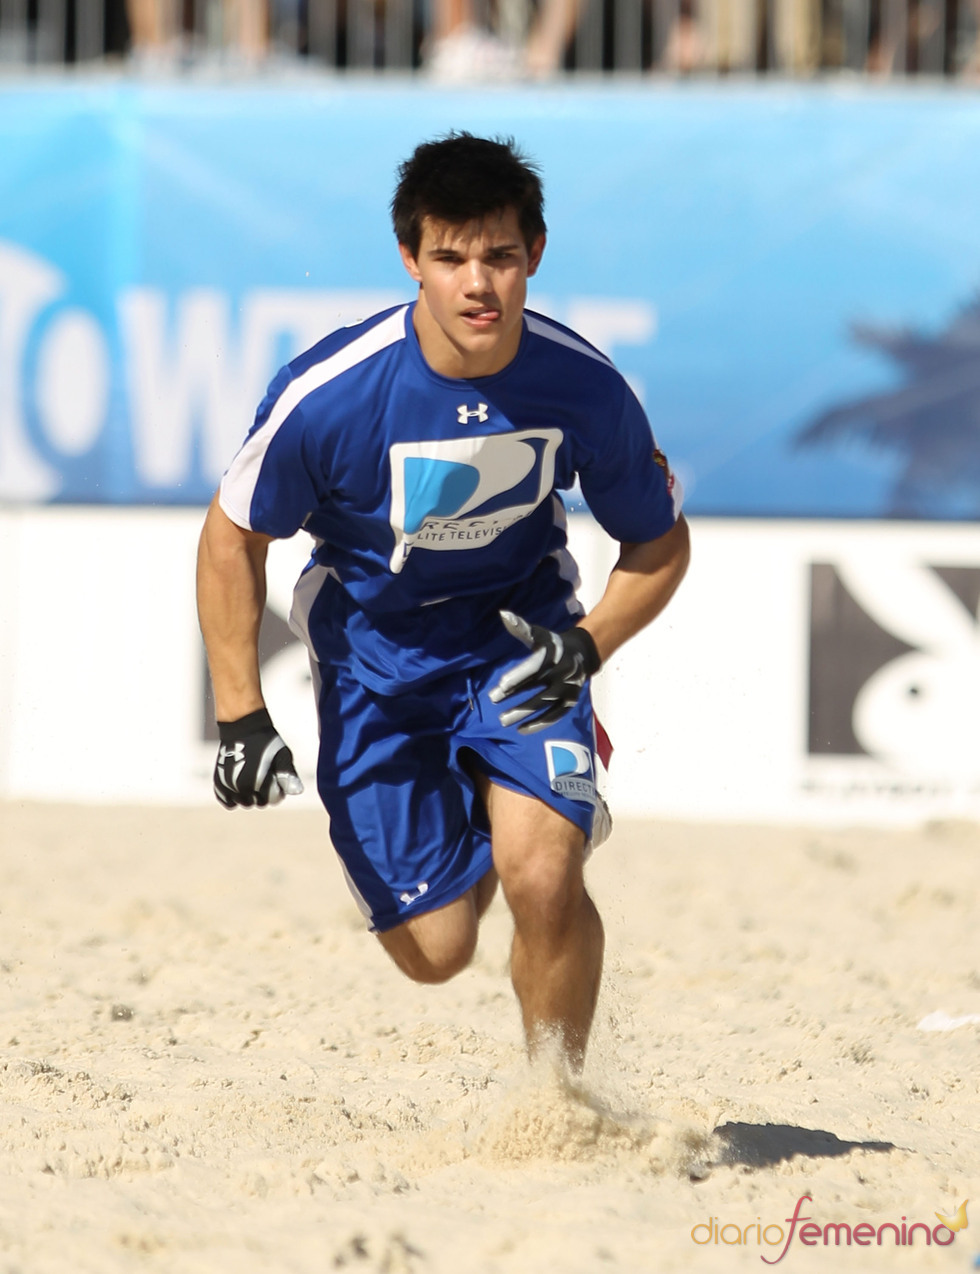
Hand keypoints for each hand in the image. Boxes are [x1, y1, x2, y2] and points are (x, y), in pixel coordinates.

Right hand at [213, 708, 303, 807]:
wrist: (242, 727)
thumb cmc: (265, 741)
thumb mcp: (282, 755)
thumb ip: (289, 776)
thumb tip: (298, 792)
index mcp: (257, 783)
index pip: (272, 800)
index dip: (277, 789)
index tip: (275, 776)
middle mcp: (240, 787)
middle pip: (257, 803)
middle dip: (262, 794)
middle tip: (263, 776)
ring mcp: (227, 786)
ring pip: (242, 803)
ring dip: (248, 795)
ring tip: (251, 777)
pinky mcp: (218, 784)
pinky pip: (227, 802)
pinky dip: (233, 797)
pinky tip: (240, 786)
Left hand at [489, 611, 600, 732]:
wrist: (582, 654)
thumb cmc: (554, 645)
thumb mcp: (539, 635)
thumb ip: (521, 628)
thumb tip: (503, 614)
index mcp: (554, 655)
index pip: (534, 667)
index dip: (518, 676)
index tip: (501, 685)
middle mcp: (562, 673)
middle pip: (536, 687)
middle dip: (514, 696)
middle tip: (493, 699)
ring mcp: (567, 689)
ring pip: (543, 704)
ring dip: (523, 713)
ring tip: (503, 720)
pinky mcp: (570, 702)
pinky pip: (555, 716)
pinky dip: (539, 724)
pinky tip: (521, 729)